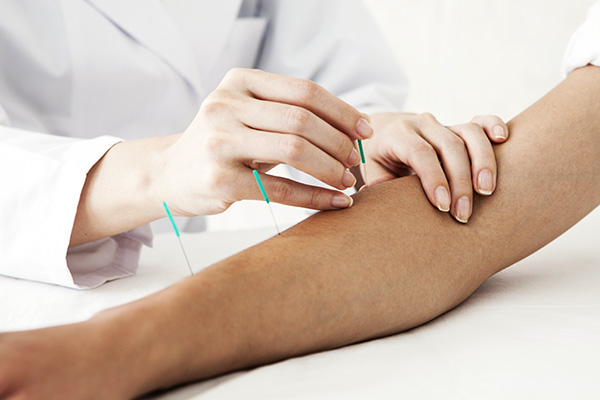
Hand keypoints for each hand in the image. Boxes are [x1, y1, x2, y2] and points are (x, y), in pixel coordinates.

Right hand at [159, 68, 371, 216]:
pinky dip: (314, 197)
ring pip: (294, 150)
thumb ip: (287, 112)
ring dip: (331, 169)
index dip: (341, 111)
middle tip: (356, 161)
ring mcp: (219, 142)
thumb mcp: (246, 114)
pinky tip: (335, 202)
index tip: (364, 130)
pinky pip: (280, 189)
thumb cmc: (221, 143)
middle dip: (339, 142)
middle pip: (302, 120)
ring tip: (347, 181)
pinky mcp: (220, 180)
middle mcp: (225, 105)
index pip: (304, 90)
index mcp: (238, 82)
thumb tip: (350, 126)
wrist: (169, 174)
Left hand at [362, 113, 508, 222]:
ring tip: (487, 191)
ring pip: (469, 134)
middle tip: (464, 213)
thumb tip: (382, 201)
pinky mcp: (460, 126)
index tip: (443, 207)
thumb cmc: (381, 162)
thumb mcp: (373, 171)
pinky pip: (480, 121)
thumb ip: (378, 184)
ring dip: (482, 162)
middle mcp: (422, 124)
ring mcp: (443, 124)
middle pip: (449, 147)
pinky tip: (504, 139)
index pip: (420, 153)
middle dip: (460, 181)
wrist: (388, 137)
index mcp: (397, 134)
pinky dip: (494, 125)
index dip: (434, 179)